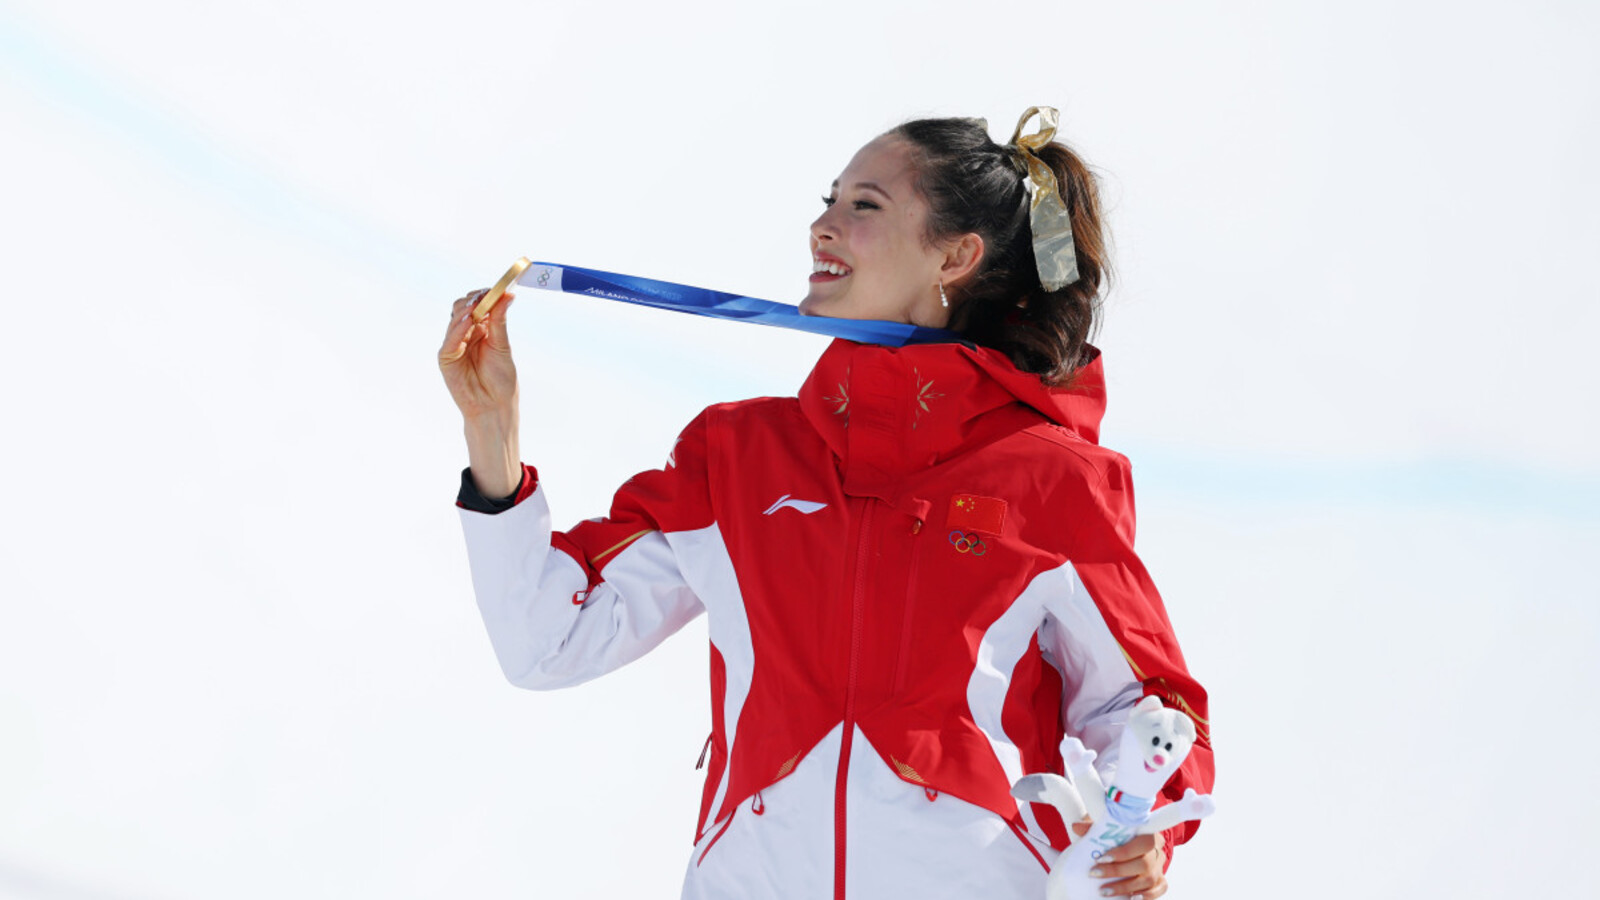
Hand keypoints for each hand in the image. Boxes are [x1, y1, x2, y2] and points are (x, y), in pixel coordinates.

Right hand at [439, 289, 517, 419]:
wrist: (494, 405)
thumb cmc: (500, 379)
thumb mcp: (502, 345)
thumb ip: (500, 321)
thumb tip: (508, 295)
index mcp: (481, 329)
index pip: (477, 304)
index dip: (484, 294)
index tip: (496, 288)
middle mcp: (466, 333)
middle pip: (463, 307)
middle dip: (474, 300)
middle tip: (486, 295)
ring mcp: (454, 344)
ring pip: (454, 319)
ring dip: (466, 311)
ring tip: (478, 307)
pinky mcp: (446, 357)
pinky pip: (450, 339)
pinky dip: (458, 328)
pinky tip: (468, 322)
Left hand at [1085, 829, 1167, 898]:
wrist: (1128, 846)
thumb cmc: (1117, 837)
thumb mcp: (1106, 830)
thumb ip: (1094, 828)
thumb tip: (1076, 827)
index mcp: (1148, 834)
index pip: (1142, 842)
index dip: (1123, 852)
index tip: (1100, 858)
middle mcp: (1157, 851)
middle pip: (1144, 863)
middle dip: (1117, 871)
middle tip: (1095, 874)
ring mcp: (1159, 867)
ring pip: (1149, 880)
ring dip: (1125, 887)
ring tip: (1104, 891)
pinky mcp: (1160, 881)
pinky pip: (1159, 889)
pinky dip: (1146, 896)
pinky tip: (1131, 899)